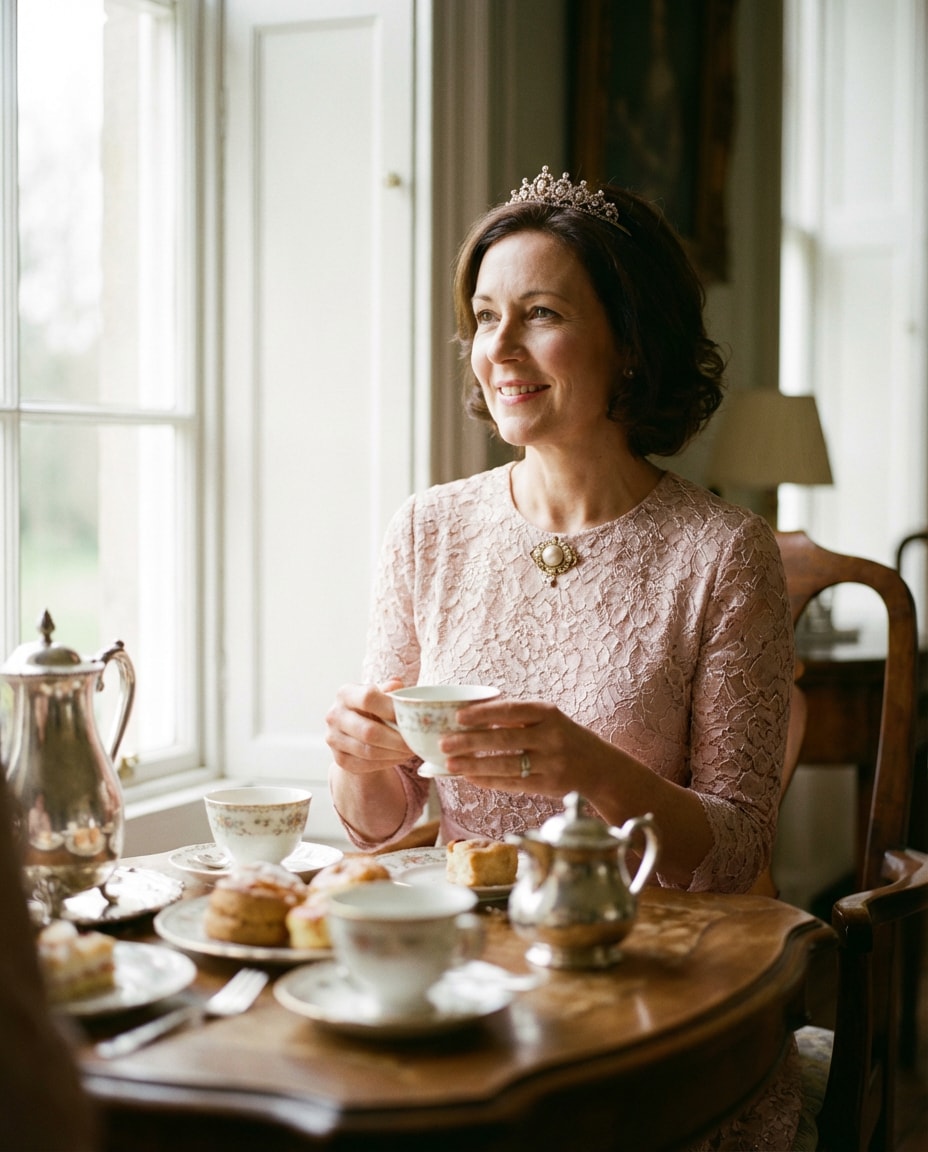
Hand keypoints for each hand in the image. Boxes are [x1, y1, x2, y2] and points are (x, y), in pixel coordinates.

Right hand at [325, 679, 411, 774]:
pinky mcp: (339, 759)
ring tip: (411, 750)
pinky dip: (387, 763)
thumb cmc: (373, 707)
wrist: (354, 729)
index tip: (411, 716)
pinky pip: (366, 765)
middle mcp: (335, 715)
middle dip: (397, 740)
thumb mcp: (380, 694)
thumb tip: (398, 687)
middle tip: (416, 743)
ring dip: (394, 753)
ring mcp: (334, 739)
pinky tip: (399, 757)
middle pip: (369, 731)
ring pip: (369, 751)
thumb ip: (390, 690)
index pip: (368, 698)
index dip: (391, 709)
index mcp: (345, 694)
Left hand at [439, 697, 602, 796]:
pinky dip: (488, 781)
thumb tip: (475, 717)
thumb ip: (519, 718)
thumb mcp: (550, 720)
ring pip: (504, 765)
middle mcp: (551, 737)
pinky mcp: (547, 785)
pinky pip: (512, 783)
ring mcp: (550, 763)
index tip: (458, 717)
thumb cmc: (566, 738)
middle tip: (444, 743)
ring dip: (474, 765)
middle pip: (503, 739)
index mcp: (549, 714)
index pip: (511, 711)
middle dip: (469, 742)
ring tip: (450, 764)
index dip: (483, 714)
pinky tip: (470, 778)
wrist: (600, 767)